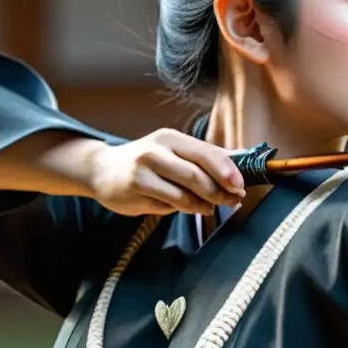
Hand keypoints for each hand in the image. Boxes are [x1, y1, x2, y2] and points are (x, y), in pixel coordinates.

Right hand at [85, 128, 245, 215]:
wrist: (101, 170)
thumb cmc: (148, 162)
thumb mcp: (175, 151)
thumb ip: (207, 155)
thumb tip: (246, 155)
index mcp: (171, 138)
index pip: (207, 153)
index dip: (228, 171)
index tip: (241, 186)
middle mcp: (155, 151)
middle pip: (197, 175)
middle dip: (221, 192)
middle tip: (234, 200)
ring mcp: (142, 171)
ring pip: (184, 194)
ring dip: (205, 204)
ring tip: (212, 206)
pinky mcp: (134, 191)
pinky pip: (169, 205)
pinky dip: (185, 209)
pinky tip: (190, 208)